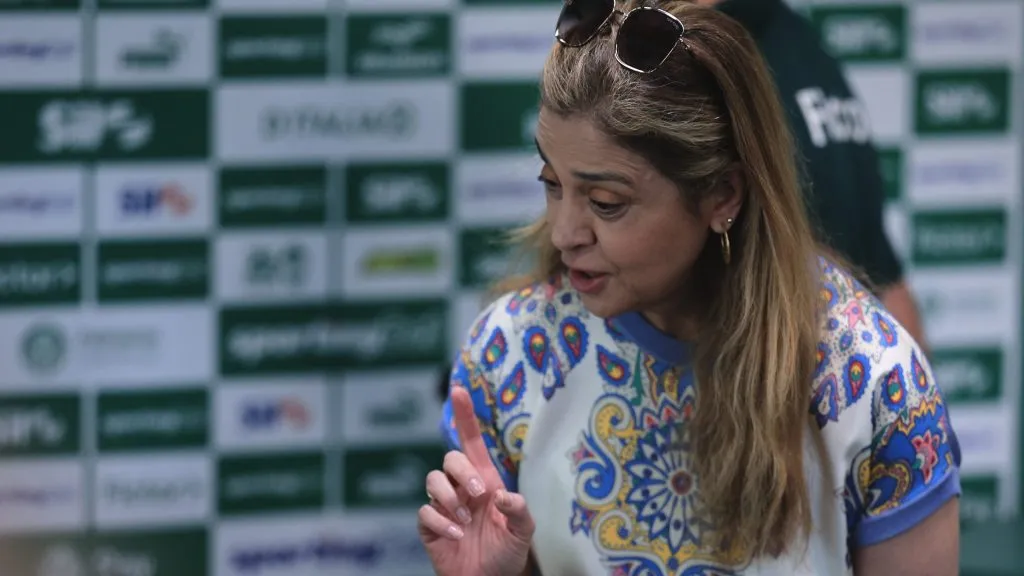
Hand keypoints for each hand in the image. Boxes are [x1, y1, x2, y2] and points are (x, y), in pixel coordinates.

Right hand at [419, 386, 534, 575]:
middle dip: (462, 472)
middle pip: (450, 458)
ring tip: (465, 521)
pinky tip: (456, 535)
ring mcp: (444, 506)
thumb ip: (519, 511)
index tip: (459, 389)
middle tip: (479, 496)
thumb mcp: (523, 532)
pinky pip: (424, 512)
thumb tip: (502, 496)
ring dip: (449, 497)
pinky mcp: (430, 526)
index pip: (471, 441)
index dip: (465, 416)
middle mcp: (462, 488)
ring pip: (433, 480)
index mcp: (485, 481)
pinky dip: (439, 522)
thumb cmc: (507, 553)